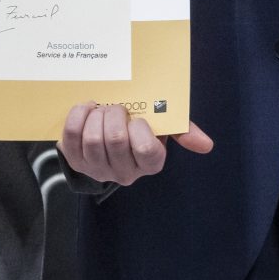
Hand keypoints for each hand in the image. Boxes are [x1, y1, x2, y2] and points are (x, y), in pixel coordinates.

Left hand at [59, 102, 213, 185]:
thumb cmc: (139, 129)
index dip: (140, 130)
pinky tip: (87, 109)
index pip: (147, 151)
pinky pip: (72, 137)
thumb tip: (207, 145)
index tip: (138, 119)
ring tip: (101, 108)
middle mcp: (124, 173)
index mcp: (150, 163)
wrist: (107, 135)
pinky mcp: (75, 161)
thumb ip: (184, 131)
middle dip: (115, 114)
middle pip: (116, 140)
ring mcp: (97, 169)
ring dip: (96, 115)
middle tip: (116, 107)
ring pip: (93, 140)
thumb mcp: (163, 127)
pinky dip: (78, 116)